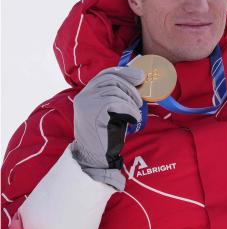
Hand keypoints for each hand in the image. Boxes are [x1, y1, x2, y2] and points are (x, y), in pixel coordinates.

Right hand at [70, 66, 144, 189]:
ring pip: (116, 91)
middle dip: (130, 86)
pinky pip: (118, 103)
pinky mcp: (95, 111)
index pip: (104, 74)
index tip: (139, 76)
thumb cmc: (106, 134)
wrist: (95, 156)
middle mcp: (84, 96)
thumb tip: (138, 79)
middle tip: (140, 99)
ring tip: (135, 112)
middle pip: (111, 79)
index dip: (124, 72)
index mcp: (86, 95)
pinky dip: (130, 110)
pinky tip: (133, 119)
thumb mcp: (110, 111)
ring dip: (131, 101)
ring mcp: (88, 103)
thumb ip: (116, 97)